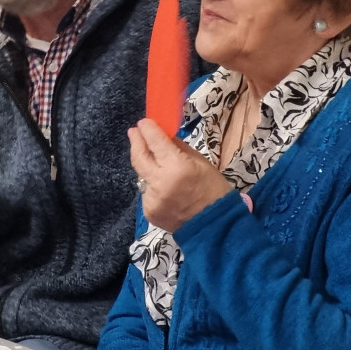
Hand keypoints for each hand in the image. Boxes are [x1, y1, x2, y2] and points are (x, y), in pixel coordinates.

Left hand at [129, 118, 232, 232]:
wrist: (215, 227)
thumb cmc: (213, 190)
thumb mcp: (200, 163)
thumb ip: (178, 148)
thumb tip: (163, 134)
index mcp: (177, 167)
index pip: (155, 142)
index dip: (147, 130)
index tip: (143, 122)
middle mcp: (160, 182)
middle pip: (139, 156)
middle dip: (136, 141)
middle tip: (134, 132)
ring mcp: (152, 199)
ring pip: (142, 175)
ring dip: (146, 166)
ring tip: (155, 163)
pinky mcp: (149, 211)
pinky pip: (146, 192)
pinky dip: (152, 186)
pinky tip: (164, 188)